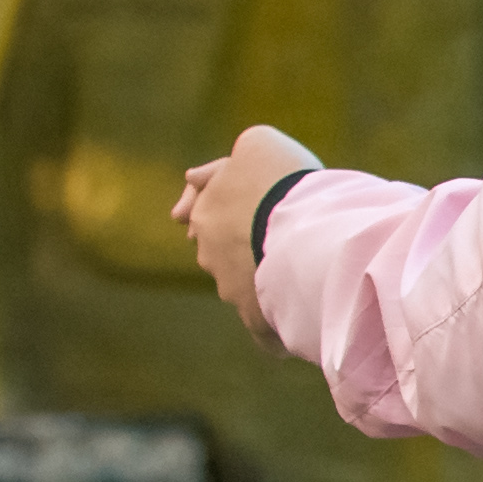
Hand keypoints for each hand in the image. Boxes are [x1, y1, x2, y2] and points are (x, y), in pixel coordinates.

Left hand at [170, 125, 318, 342]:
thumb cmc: (283, 182)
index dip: (197, 204)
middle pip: (216, 251)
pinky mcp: (256, 320)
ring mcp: (232, 289)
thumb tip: (198, 175)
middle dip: (230, 247)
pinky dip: (272, 333)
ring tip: (286, 281)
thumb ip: (239, 152)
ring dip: (256, 284)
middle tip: (252, 244)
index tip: (182, 214)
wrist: (300, 230)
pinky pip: (263, 330)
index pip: (198, 207)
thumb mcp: (261, 143)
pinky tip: (283, 338)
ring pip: (240, 288)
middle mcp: (210, 253)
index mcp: (205, 213)